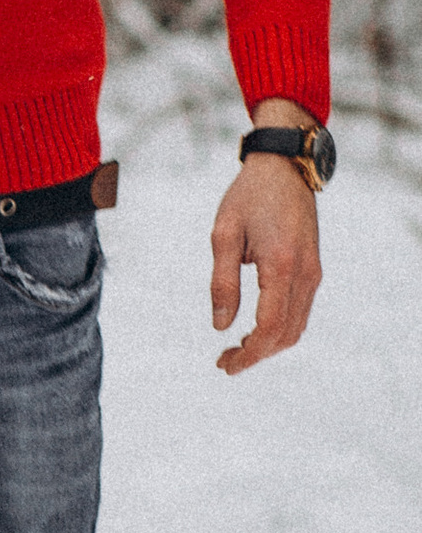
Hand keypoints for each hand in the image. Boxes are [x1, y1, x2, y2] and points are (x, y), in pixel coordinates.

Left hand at [210, 160, 320, 375]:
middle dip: (256, 355)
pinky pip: (300, 311)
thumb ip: (222, 282)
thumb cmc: (249, 196)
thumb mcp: (223, 235)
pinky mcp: (313, 269)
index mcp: (282, 265)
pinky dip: (279, 329)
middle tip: (224, 361)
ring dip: (268, 344)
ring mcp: (313, 273)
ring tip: (236, 348)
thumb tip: (220, 325)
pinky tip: (254, 329)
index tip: (225, 364)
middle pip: (286, 334)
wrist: (284, 168)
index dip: (249, 353)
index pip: (270, 327)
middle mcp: (305, 274)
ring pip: (296, 327)